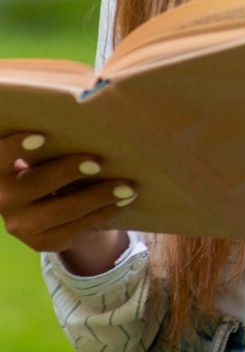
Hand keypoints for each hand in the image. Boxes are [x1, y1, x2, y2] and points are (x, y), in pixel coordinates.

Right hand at [0, 132, 134, 271]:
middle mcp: (3, 201)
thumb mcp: (42, 157)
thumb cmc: (49, 166)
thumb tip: (84, 109)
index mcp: (0, 173)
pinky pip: (74, 229)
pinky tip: (121, 202)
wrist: (46, 211)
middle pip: (33, 186)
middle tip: (98, 163)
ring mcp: (21, 226)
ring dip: (97, 197)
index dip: (15, 148)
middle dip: (67, 173)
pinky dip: (102, 213)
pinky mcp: (41, 243)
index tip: (42, 136)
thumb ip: (51, 144)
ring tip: (126, 187)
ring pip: (60, 212)